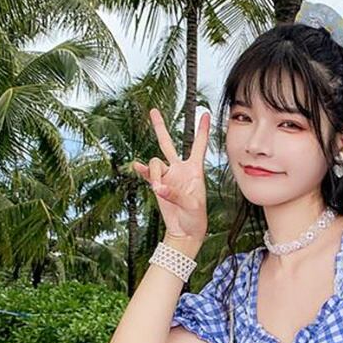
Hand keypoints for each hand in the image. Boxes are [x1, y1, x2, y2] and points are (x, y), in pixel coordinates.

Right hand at [133, 108, 209, 242]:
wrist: (184, 231)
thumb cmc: (196, 219)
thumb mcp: (192, 206)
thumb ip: (176, 195)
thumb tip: (159, 188)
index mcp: (194, 170)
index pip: (199, 146)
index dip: (202, 130)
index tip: (206, 114)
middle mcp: (180, 169)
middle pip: (168, 144)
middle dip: (160, 128)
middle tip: (153, 111)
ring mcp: (167, 176)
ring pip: (155, 163)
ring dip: (154, 175)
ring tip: (158, 190)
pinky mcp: (157, 185)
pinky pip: (146, 173)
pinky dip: (142, 171)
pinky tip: (136, 167)